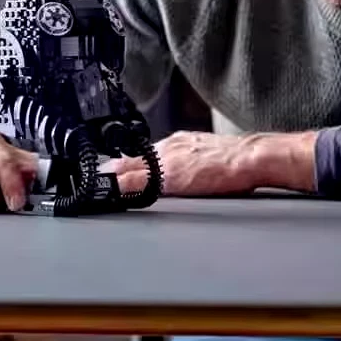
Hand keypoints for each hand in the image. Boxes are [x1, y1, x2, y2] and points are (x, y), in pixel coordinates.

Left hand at [103, 130, 318, 196]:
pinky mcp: (170, 174)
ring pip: (128, 168)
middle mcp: (168, 149)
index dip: (120, 168)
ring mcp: (167, 160)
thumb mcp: (207, 159)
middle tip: (87, 185)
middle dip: (109, 173)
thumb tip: (178, 178)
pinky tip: (107, 195)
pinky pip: (136, 181)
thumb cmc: (238, 163)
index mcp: (176, 146)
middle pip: (129, 161)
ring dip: (110, 179)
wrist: (253, 157)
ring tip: (91, 190)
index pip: (140, 157)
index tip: (104, 176)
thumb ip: (189, 166)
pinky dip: (119, 188)